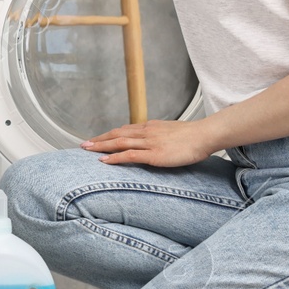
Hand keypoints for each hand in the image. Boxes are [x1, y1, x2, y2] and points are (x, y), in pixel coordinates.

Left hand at [81, 119, 219, 166]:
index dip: (109, 135)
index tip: (97, 139)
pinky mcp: (153, 154)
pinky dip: (114, 158)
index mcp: (150, 127)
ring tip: (87, 150)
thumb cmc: (192, 136)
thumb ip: (159, 137)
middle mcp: (146, 132)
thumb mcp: (171, 133)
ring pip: (119, 142)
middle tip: (84, 144)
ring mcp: (149, 142)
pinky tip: (104, 161)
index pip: (124, 129)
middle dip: (99, 139)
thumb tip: (152, 143)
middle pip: (116, 134)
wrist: (204, 135)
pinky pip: (129, 155)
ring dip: (101, 146)